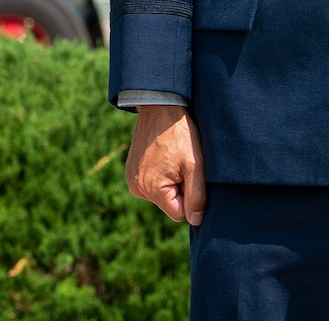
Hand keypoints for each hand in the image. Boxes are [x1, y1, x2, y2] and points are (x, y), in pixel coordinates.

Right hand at [125, 104, 204, 225]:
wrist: (160, 107)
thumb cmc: (180, 135)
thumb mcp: (195, 165)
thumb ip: (197, 196)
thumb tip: (195, 221)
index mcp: (151, 189)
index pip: (179, 213)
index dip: (190, 197)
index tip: (189, 175)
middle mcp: (137, 188)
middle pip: (169, 204)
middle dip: (180, 189)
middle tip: (182, 164)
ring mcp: (132, 179)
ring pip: (161, 195)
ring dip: (171, 182)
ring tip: (173, 158)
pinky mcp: (131, 171)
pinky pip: (152, 184)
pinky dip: (161, 174)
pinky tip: (163, 157)